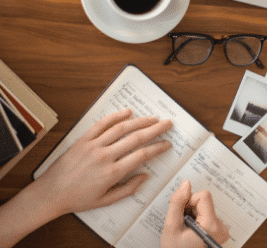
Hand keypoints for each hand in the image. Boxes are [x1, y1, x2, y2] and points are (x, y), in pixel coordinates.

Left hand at [34, 108, 172, 214]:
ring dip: (140, 121)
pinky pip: (101, 124)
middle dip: (155, 129)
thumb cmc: (78, 198)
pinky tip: (127, 112)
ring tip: (153, 118)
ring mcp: (93, 145)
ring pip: (121, 128)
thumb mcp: (106, 200)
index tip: (167, 144)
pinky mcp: (83, 139)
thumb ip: (128, 188)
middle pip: (136, 138)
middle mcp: (104, 156)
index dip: (157, 148)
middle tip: (167, 124)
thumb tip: (145, 176)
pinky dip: (115, 116)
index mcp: (112, 173)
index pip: (142, 155)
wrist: (51, 193)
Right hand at [160, 180, 229, 247]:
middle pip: (204, 201)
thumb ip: (177, 202)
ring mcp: (221, 230)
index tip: (182, 215)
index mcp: (212, 226)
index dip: (189, 201)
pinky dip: (196, 219)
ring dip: (192, 214)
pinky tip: (191, 232)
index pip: (203, 196)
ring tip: (186, 230)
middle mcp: (221, 228)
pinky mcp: (218, 231)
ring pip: (204, 207)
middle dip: (190, 208)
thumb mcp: (171, 226)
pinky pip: (206, 214)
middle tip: (183, 225)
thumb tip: (186, 183)